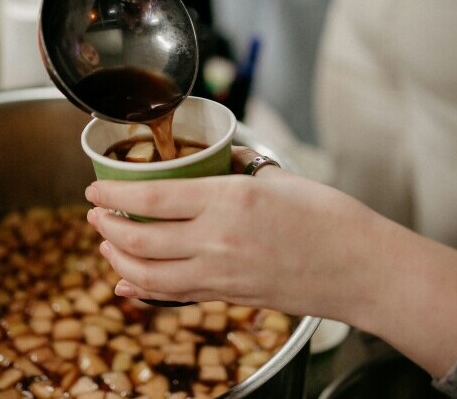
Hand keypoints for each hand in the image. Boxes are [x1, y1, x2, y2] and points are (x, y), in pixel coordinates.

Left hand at [83, 147, 381, 317]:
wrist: (362, 269)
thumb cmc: (331, 219)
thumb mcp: (280, 178)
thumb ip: (240, 167)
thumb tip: (220, 158)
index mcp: (228, 199)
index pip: (150, 197)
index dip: (112, 194)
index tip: (94, 188)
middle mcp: (216, 240)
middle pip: (137, 238)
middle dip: (104, 227)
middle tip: (95, 214)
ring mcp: (220, 275)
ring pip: (146, 274)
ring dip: (116, 259)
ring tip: (107, 245)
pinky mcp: (228, 297)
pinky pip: (172, 295)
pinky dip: (142, 289)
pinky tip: (128, 283)